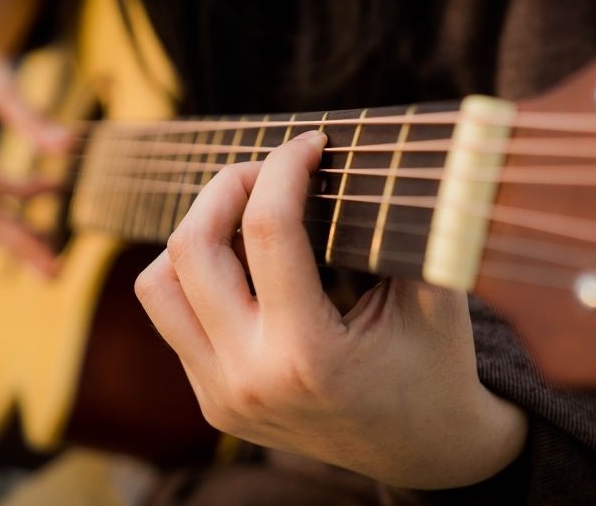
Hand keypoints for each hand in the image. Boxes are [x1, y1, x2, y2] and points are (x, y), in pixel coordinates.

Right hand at [0, 31, 69, 273]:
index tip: (57, 187)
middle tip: (56, 271)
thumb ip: (33, 118)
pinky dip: (8, 228)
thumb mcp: (5, 85)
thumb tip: (69, 147)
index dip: (23, 192)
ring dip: (14, 245)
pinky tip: (39, 235)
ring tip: (52, 266)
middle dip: (18, 245)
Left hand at [136, 131, 526, 488]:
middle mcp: (248, 379)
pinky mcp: (212, 402)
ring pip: (158, 286)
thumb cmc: (437, 370)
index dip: (284, 167)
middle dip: (227, 186)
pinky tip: (244, 265)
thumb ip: (407, 230)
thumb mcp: (437, 298)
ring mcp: (222, 395)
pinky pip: (174, 320)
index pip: (268, 229)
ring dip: (195, 234)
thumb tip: (377, 160)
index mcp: (308, 355)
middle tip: (268, 169)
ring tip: (243, 215)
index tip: (309, 143)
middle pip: (192, 248)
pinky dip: (198, 277)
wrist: (423, 452)